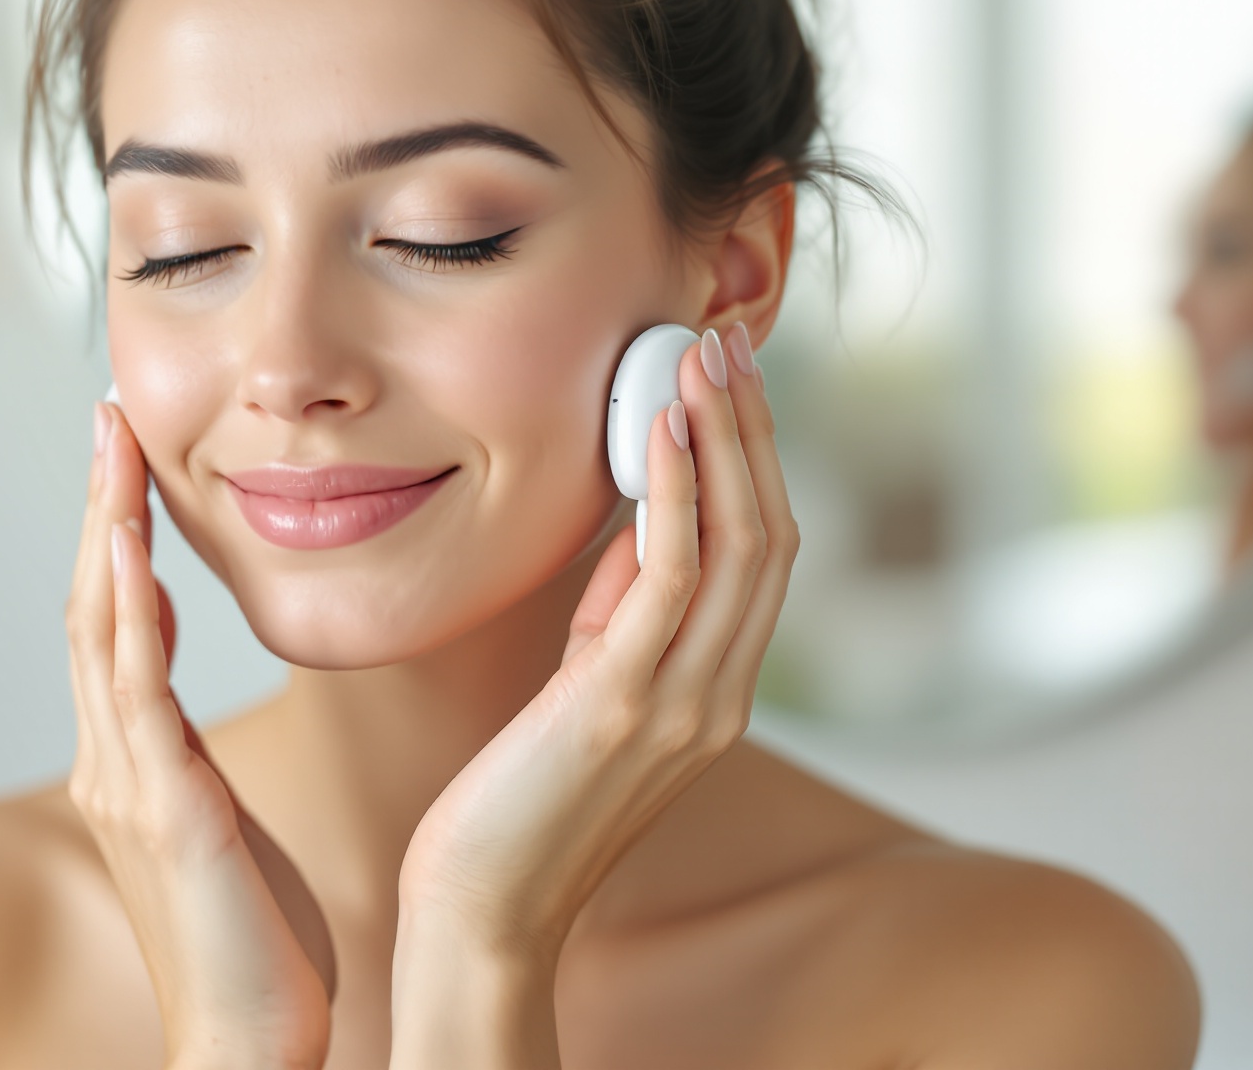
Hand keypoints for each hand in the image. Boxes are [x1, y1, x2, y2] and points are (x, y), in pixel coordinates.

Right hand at [67, 402, 337, 1069]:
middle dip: (99, 505)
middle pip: (91, 605)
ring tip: (113, 447)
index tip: (126, 465)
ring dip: (106, 529)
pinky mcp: (160, 807)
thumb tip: (197, 747)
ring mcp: (125, 783)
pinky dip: (126, 608)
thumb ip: (198, 780)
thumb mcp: (225, 840)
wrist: (246, 1048)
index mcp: (131, 768)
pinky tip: (131, 547)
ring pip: (100, 627)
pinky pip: (133, 686)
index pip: (113, 628)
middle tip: (107, 416)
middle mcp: (111, 764)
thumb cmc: (255, 958)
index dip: (114, 539)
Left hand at [391, 324, 799, 1066]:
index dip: (754, 458)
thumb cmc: (514, 803)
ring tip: (697, 355)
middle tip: (723, 339)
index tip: (726, 376)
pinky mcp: (623, 707)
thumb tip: (632, 521)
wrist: (482, 913)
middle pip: (770, 535)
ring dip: (723, 439)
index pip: (763, 554)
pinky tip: (656, 426)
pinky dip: (675, 492)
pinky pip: (670, 578)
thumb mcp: (582, 689)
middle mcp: (719, 697)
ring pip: (737, 545)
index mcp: (715, 693)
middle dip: (752, 429)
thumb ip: (619, 617)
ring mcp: (682, 705)